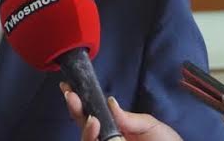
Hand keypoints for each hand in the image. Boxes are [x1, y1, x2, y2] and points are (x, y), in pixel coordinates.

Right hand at [60, 82, 181, 140]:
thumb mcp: (153, 127)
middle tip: (72, 97)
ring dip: (86, 131)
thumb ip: (131, 118)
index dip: (80, 103)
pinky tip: (98, 129)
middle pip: (85, 129)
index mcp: (116, 132)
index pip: (92, 117)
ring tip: (93, 119)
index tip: (69, 88)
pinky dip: (92, 139)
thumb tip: (109, 101)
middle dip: (76, 111)